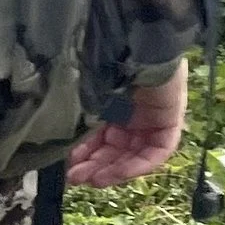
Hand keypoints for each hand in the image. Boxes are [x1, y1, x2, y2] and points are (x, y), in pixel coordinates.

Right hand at [67, 58, 188, 187]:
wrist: (132, 44)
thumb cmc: (102, 64)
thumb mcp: (85, 98)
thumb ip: (77, 123)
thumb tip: (55, 146)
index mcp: (113, 104)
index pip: (99, 136)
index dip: (83, 154)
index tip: (67, 168)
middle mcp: (133, 113)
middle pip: (116, 149)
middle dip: (95, 166)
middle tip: (76, 179)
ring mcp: (152, 119)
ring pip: (134, 154)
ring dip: (113, 170)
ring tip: (91, 180)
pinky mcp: (169, 122)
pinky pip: (156, 152)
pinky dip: (137, 165)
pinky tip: (117, 172)